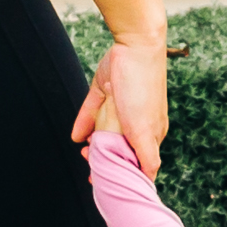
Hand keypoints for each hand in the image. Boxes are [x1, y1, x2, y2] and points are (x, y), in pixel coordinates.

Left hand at [71, 32, 168, 174]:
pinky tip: (76, 136)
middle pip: (119, 147)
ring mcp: (120, 105)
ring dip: (94, 143)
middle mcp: (137, 120)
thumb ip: (149, 156)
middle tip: (90, 166)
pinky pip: (92, 111)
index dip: (122, 172)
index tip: (105, 181)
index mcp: (151, 132)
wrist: (133, 46)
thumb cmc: (143, 89)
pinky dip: (83, 124)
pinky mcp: (105, 89)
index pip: (137, 160)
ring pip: (104, 130)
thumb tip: (149, 181)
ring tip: (83, 152)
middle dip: (105, 159)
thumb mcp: (145, 129)